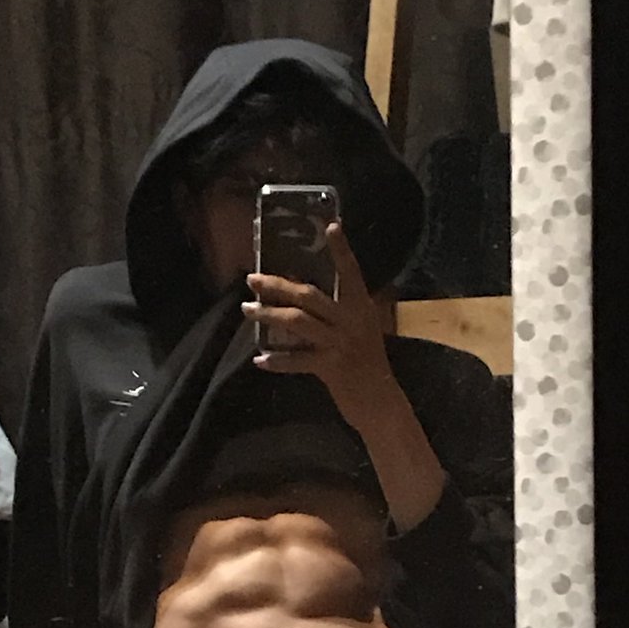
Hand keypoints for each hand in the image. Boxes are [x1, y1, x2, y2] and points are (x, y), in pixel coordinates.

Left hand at [242, 223, 395, 432]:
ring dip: (269, 315)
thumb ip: (344, 311)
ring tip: (248, 309)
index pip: (351, 273)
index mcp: (362, 308)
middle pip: (309, 296)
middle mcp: (351, 321)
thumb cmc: (370, 364)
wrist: (380, 401)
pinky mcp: (330, 368)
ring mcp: (339, 344)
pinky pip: (297, 361)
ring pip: (298, 322)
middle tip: (252, 279)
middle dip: (278, 285)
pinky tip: (259, 360)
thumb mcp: (364, 329)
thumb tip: (307, 295)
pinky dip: (277, 361)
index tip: (331, 226)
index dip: (341, 250)